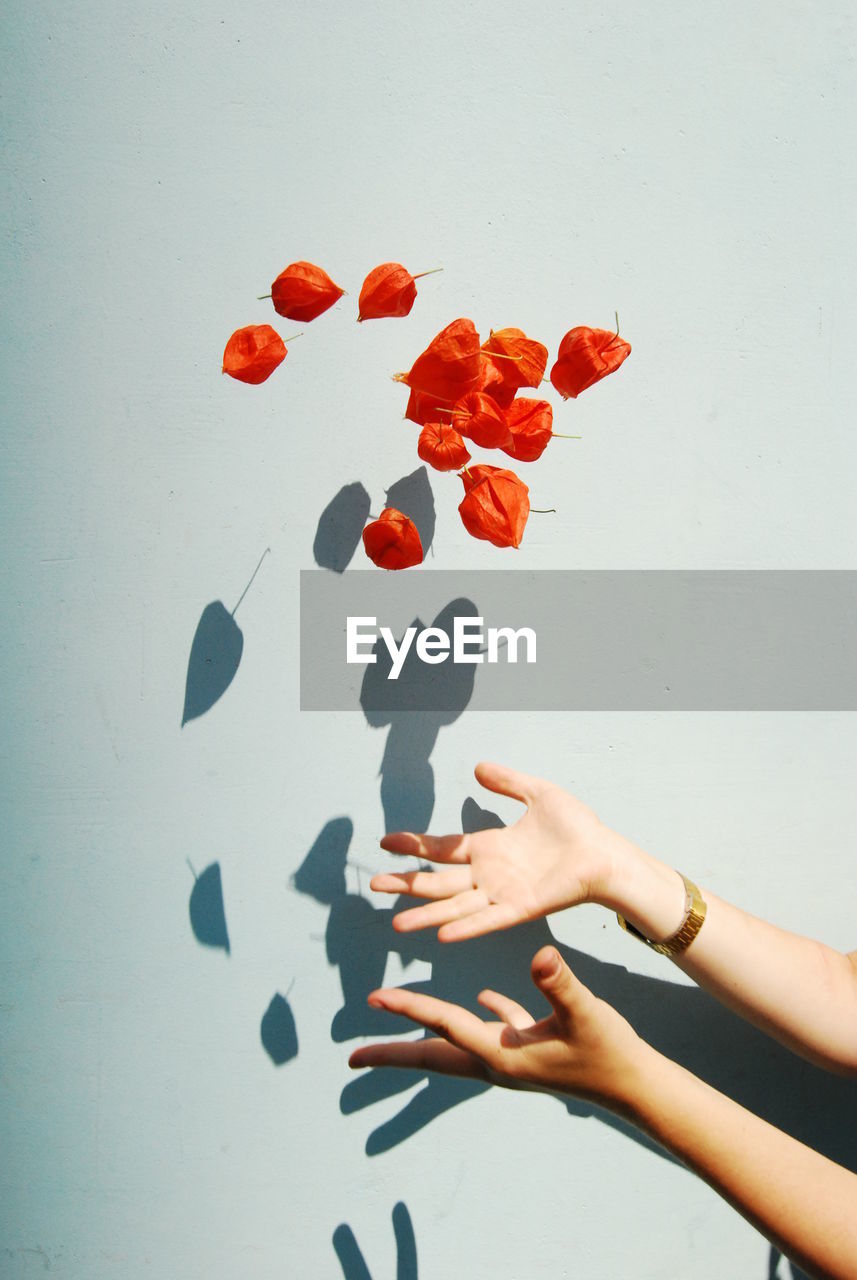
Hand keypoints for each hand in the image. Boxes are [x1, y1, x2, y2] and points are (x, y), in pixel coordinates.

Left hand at [348, 946, 644, 1110]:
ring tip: (398, 1031)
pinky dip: (481, 1014)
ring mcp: (514, 1058)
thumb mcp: (584, 1012)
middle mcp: (498, 1061)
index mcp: (502, 1053)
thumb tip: (540, 954)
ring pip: (458, 1045)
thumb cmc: (610, 1053)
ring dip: (427, 1036)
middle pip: (434, 1056)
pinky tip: (483, 997)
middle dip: (393, 1056)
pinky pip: (494, 1030)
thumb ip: (559, 984)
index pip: (445, 1025)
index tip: (375, 999)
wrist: (637, 1088)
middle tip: (352, 1060)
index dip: (411, 1008)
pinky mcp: (532, 1050)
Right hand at [371, 761, 618, 940]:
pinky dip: (466, 928)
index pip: (442, 848)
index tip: (385, 841)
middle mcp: (489, 874)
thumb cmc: (577, 828)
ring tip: (396, 926)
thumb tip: (478, 766)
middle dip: (406, 885)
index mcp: (489, 848)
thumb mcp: (537, 794)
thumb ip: (507, 782)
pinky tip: (442, 936)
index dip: (413, 844)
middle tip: (374, 885)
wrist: (605, 853)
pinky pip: (488, 920)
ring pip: (455, 906)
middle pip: (438, 882)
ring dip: (426, 916)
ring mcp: (503, 894)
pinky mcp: (522, 908)